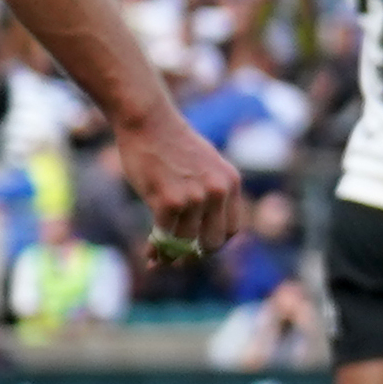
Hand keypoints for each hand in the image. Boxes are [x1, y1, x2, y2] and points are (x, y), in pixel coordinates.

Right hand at [115, 102, 242, 268]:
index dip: (216, 244)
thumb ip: (211, 192)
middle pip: (213, 242)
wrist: (149, 123)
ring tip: (160, 260)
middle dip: (195, 256)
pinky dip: (156, 249)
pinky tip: (150, 253)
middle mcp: (218, 191)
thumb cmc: (172, 145)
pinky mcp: (169, 201)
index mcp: (231, 182)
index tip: (200, 249)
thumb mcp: (206, 166)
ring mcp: (194, 197)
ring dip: (171, 257)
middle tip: (180, 261)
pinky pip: (164, 237)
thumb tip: (203, 228)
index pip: (233, 229)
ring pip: (185, 243)